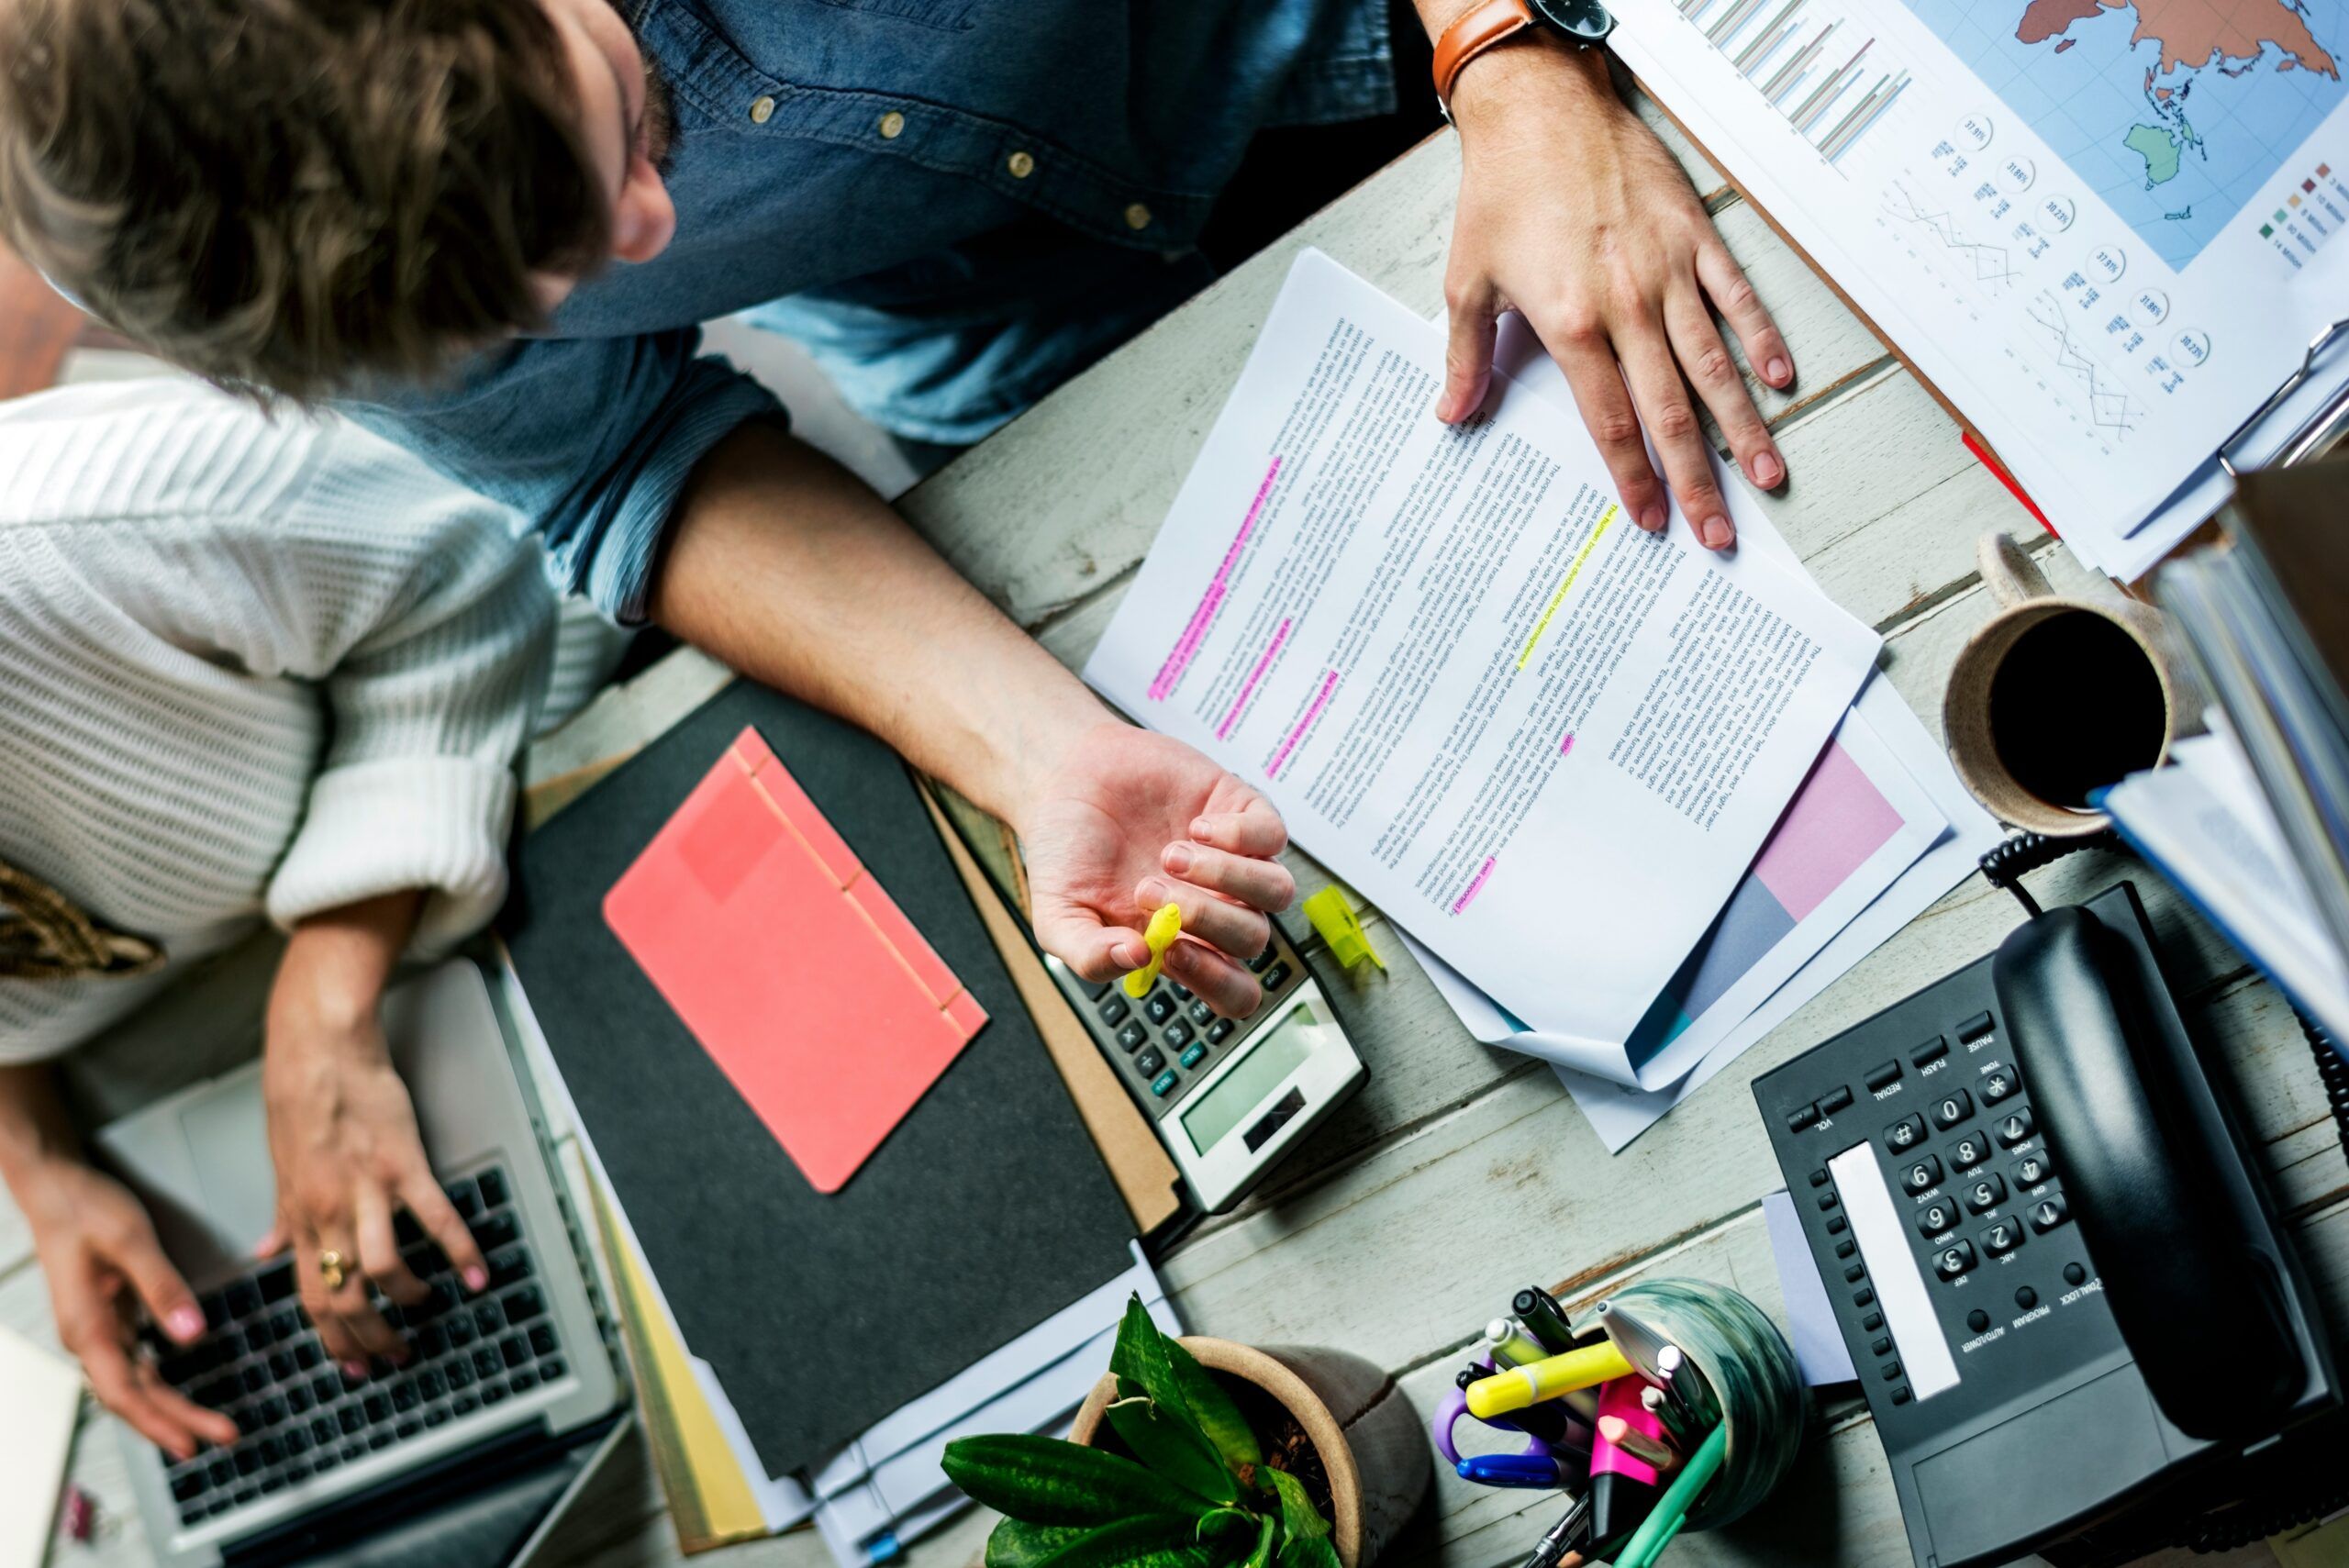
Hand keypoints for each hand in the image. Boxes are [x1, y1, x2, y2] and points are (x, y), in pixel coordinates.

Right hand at [20, 1157, 238, 1458]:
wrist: (55, 1187)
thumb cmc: (86, 1209)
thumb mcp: (131, 1242)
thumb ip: (163, 1289)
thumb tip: (192, 1335)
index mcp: (87, 1327)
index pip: (126, 1391)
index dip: (160, 1421)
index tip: (193, 1442)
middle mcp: (87, 1337)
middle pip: (133, 1395)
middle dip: (175, 1421)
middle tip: (221, 1438)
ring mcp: (96, 1329)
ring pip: (135, 1382)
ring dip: (169, 1405)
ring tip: (207, 1425)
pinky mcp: (107, 1317)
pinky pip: (134, 1362)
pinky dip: (157, 1382)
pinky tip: (177, 1393)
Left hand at [262, 898, 486, 1372]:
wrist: (320, 1051)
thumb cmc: (301, 1104)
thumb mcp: (281, 1169)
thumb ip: (279, 1219)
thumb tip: (264, 1253)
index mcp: (299, 1218)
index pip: (309, 1298)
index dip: (331, 1341)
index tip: (351, 1367)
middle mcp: (327, 1213)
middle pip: (345, 1296)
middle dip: (371, 1337)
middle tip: (396, 1354)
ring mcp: (365, 1190)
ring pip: (380, 1267)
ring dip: (407, 1297)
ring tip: (427, 1305)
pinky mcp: (401, 1164)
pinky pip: (433, 1216)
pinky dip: (458, 1249)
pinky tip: (477, 1272)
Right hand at [1019, 721, 1297, 1017]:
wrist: (1065, 778)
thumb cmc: (1066, 852)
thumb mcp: (1057, 915)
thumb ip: (1087, 953)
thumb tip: (1136, 960)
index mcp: (1181, 945)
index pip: (1234, 990)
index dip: (1217, 981)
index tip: (1173, 951)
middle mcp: (1217, 908)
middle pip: (1253, 940)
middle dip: (1203, 918)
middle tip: (1146, 889)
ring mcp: (1234, 862)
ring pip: (1277, 892)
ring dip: (1226, 878)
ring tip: (1171, 854)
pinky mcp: (1241, 813)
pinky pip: (1273, 837)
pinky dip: (1237, 836)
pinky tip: (1194, 827)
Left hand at [1437, 37, 1792, 549]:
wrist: (1542, 109)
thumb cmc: (1503, 192)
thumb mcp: (1466, 281)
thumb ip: (1467, 357)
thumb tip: (1453, 415)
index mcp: (1571, 324)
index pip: (1610, 422)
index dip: (1634, 478)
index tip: (1652, 522)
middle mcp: (1627, 305)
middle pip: (1672, 411)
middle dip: (1697, 480)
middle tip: (1719, 533)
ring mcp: (1669, 271)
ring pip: (1715, 365)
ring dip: (1744, 427)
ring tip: (1767, 476)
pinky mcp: (1695, 237)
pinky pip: (1738, 297)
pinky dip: (1761, 340)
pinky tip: (1779, 381)